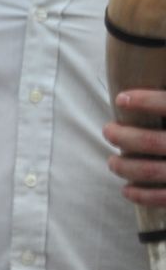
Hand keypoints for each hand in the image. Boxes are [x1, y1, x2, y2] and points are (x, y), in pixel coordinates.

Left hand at [105, 89, 165, 206]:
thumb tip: (165, 71)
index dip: (147, 101)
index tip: (122, 98)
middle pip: (152, 142)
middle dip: (124, 136)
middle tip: (108, 130)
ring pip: (150, 170)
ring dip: (124, 166)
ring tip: (112, 161)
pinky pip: (163, 197)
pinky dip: (141, 195)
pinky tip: (127, 189)